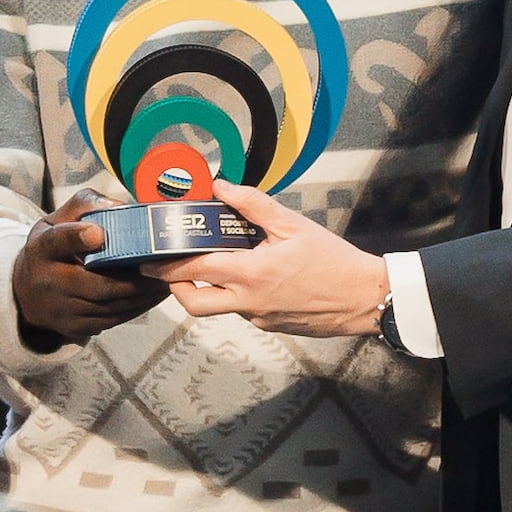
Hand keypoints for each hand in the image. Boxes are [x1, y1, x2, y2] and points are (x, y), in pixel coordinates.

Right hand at [13, 194, 170, 350]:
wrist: (28, 292)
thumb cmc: (53, 249)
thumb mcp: (58, 220)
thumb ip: (87, 205)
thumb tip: (122, 206)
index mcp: (43, 249)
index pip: (57, 242)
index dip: (77, 238)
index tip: (99, 233)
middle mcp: (48, 282)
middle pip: (96, 285)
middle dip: (135, 279)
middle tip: (164, 267)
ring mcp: (62, 310)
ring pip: (110, 306)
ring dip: (143, 295)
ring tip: (169, 280)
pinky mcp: (75, 327)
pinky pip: (113, 319)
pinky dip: (138, 307)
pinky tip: (155, 294)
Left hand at [157, 181, 392, 336]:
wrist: (364, 298)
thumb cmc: (333, 260)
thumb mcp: (293, 225)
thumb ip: (253, 204)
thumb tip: (221, 186)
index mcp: (251, 273)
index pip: (195, 270)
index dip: (166, 265)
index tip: (148, 257)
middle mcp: (249, 301)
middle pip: (194, 304)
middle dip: (172, 287)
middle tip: (163, 270)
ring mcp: (258, 317)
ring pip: (217, 308)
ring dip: (205, 290)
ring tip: (206, 267)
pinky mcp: (270, 326)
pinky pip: (242, 311)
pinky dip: (236, 294)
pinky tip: (249, 276)